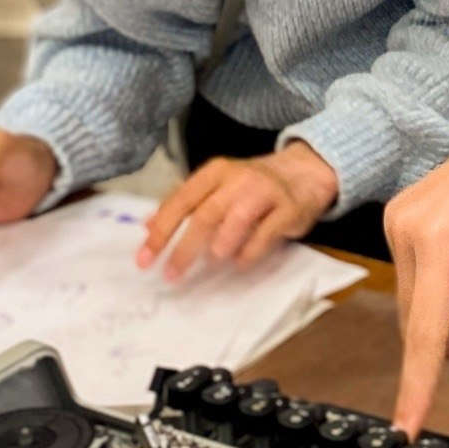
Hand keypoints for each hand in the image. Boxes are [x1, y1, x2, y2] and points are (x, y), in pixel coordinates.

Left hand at [137, 141, 336, 281]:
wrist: (304, 172)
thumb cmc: (252, 185)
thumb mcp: (216, 186)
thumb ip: (184, 203)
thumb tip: (147, 225)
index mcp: (215, 172)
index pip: (181, 201)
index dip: (161, 232)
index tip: (144, 260)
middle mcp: (238, 179)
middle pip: (205, 214)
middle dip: (184, 248)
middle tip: (170, 275)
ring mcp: (265, 192)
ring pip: (237, 219)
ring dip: (219, 246)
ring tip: (210, 264)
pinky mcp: (288, 209)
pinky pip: (266, 233)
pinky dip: (250, 252)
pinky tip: (240, 264)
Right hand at [386, 114, 448, 433]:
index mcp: (440, 243)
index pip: (426, 334)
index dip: (418, 386)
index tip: (404, 427)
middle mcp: (406, 231)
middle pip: (420, 319)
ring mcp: (397, 221)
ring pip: (417, 300)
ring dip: (448, 300)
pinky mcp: (398, 217)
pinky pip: (416, 275)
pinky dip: (441, 280)